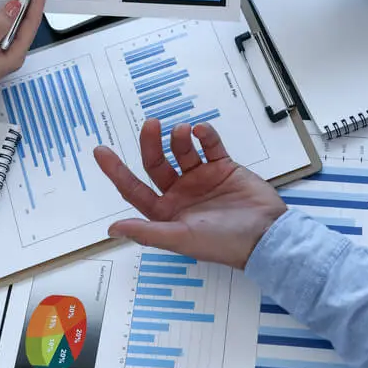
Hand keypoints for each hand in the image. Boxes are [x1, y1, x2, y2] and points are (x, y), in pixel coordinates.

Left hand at [94, 119, 286, 269]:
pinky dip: (204, 135)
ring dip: (179, 138)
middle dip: (150, 143)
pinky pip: (209, 145)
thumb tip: (112, 228)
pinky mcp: (223, 167)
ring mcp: (201, 179)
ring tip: (184, 131)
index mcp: (166, 212)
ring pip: (182, 150)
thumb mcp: (181, 238)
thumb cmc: (223, 243)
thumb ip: (147, 232)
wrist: (267, 235)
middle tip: (151, 124)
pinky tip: (202, 131)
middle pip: (156, 163)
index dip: (116, 171)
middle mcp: (180, 194)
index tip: (100, 150)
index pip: (133, 188)